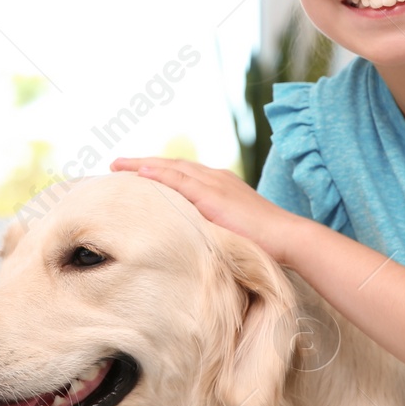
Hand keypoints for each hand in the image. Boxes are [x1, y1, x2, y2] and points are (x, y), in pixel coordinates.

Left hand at [109, 156, 301, 264]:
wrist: (287, 238)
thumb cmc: (264, 241)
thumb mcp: (232, 230)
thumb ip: (213, 228)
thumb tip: (194, 242)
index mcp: (219, 184)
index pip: (181, 172)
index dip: (158, 171)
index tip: (136, 172)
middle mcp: (215, 177)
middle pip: (171, 165)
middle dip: (143, 163)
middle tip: (117, 164)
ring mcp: (214, 184)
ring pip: (170, 168)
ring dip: (142, 164)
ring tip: (118, 165)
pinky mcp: (213, 195)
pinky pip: (179, 180)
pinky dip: (158, 174)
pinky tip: (139, 173)